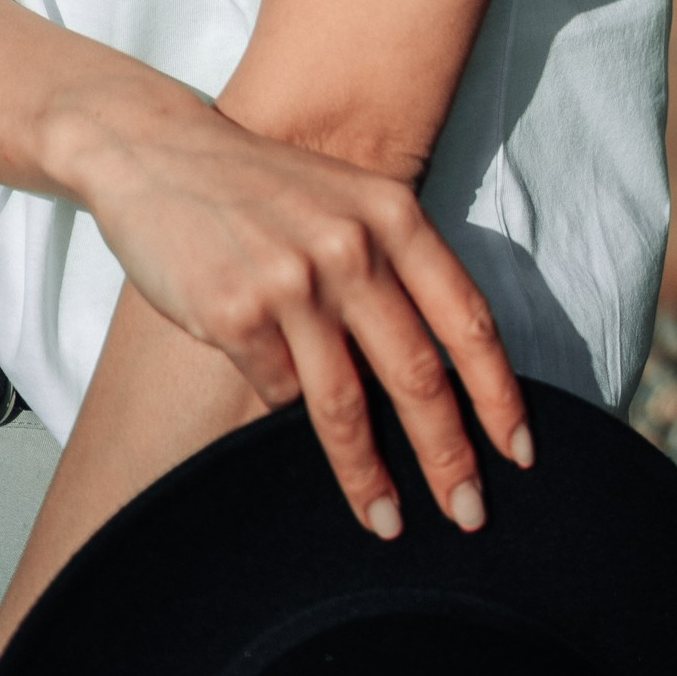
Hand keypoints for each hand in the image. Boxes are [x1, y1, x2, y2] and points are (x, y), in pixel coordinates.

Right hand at [72, 89, 532, 537]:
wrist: (158, 153)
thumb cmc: (263, 187)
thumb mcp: (346, 202)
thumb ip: (395, 269)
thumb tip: (443, 378)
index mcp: (393, 215)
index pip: (467, 320)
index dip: (498, 394)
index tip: (518, 452)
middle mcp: (351, 246)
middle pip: (417, 375)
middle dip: (448, 457)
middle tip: (469, 514)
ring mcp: (292, 280)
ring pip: (347, 405)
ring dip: (371, 476)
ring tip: (388, 522)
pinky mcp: (235, 312)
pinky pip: (277, 391)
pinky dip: (283, 403)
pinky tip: (276, 393)